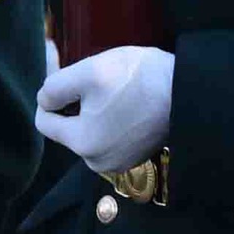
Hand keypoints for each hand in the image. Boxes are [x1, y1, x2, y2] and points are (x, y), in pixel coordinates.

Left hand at [33, 43, 176, 174]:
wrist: (190, 91)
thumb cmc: (139, 78)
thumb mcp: (88, 72)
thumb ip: (54, 88)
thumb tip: (43, 101)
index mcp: (82, 144)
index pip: (44, 120)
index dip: (50, 94)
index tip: (67, 73)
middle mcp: (98, 161)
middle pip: (68, 126)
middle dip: (75, 102)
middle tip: (94, 77)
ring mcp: (119, 161)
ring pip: (90, 130)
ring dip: (94, 110)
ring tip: (115, 89)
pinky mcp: (136, 155)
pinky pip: (110, 135)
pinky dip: (112, 118)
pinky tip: (128, 101)